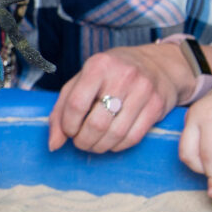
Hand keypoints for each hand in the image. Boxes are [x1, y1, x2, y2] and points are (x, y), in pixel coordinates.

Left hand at [48, 43, 183, 155]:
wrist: (157, 65)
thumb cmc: (111, 74)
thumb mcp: (82, 81)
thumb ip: (62, 109)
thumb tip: (54, 143)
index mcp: (98, 66)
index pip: (76, 104)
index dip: (67, 125)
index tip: (69, 130)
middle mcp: (123, 76)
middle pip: (96, 124)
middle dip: (83, 141)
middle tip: (81, 141)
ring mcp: (143, 91)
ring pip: (115, 134)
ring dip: (99, 146)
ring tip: (94, 143)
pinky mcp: (157, 106)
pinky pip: (133, 137)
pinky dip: (118, 146)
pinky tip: (112, 141)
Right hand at [179, 74, 211, 196]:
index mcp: (211, 119)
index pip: (207, 156)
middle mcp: (194, 117)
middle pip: (188, 155)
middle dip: (204, 170)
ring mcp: (189, 116)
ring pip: (184, 150)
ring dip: (201, 162)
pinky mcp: (190, 118)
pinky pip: (188, 142)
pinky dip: (200, 152)